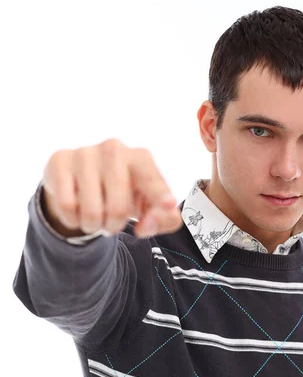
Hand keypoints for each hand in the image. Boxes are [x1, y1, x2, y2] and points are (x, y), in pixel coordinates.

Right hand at [42, 138, 182, 237]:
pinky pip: (67, 206)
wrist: (81, 180)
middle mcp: (114, 149)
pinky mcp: (60, 161)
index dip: (160, 195)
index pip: (152, 179)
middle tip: (111, 224)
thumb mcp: (149, 206)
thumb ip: (163, 220)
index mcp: (141, 158)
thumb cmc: (123, 193)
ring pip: (91, 212)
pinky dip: (73, 219)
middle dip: (114, 226)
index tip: (168, 203)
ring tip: (94, 218)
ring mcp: (86, 153)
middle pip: (118, 209)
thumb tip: (146, 227)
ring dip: (93, 226)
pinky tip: (76, 211)